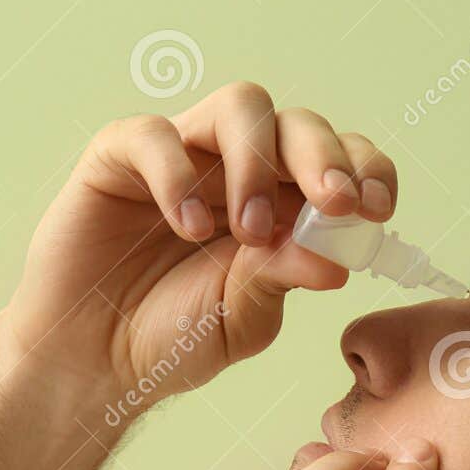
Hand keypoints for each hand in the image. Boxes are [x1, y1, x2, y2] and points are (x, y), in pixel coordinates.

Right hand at [0, 82, 398, 403]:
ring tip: (250, 232)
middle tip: (333, 205)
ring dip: (258, 162)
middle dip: (325, 158)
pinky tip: (187, 230)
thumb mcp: (241, 320)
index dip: (366, 171)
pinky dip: (179, 175)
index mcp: (284, 204)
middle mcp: (239, 168)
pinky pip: (157, 135)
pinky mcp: (120, 157)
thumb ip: (282, 280)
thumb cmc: (171, 338)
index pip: (341, 163)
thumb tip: (335, 258)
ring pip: (240, 107)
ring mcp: (184, 155)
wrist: (93, 363)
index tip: (376, 209)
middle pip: (298, 124)